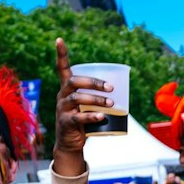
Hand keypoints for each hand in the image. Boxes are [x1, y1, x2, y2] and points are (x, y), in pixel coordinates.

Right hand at [52, 38, 114, 169]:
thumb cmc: (84, 121)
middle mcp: (62, 96)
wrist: (71, 143)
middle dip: (94, 82)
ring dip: (96, 99)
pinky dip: (91, 117)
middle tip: (111, 88)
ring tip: (111, 103)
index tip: (59, 39)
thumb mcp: (89, 106)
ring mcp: (62, 109)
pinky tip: (102, 117)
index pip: (62, 68)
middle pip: (75, 82)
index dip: (61, 54)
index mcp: (68, 88)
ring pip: (77, 98)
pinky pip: (78, 118)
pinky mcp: (65, 123)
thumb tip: (124, 91)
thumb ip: (99, 97)